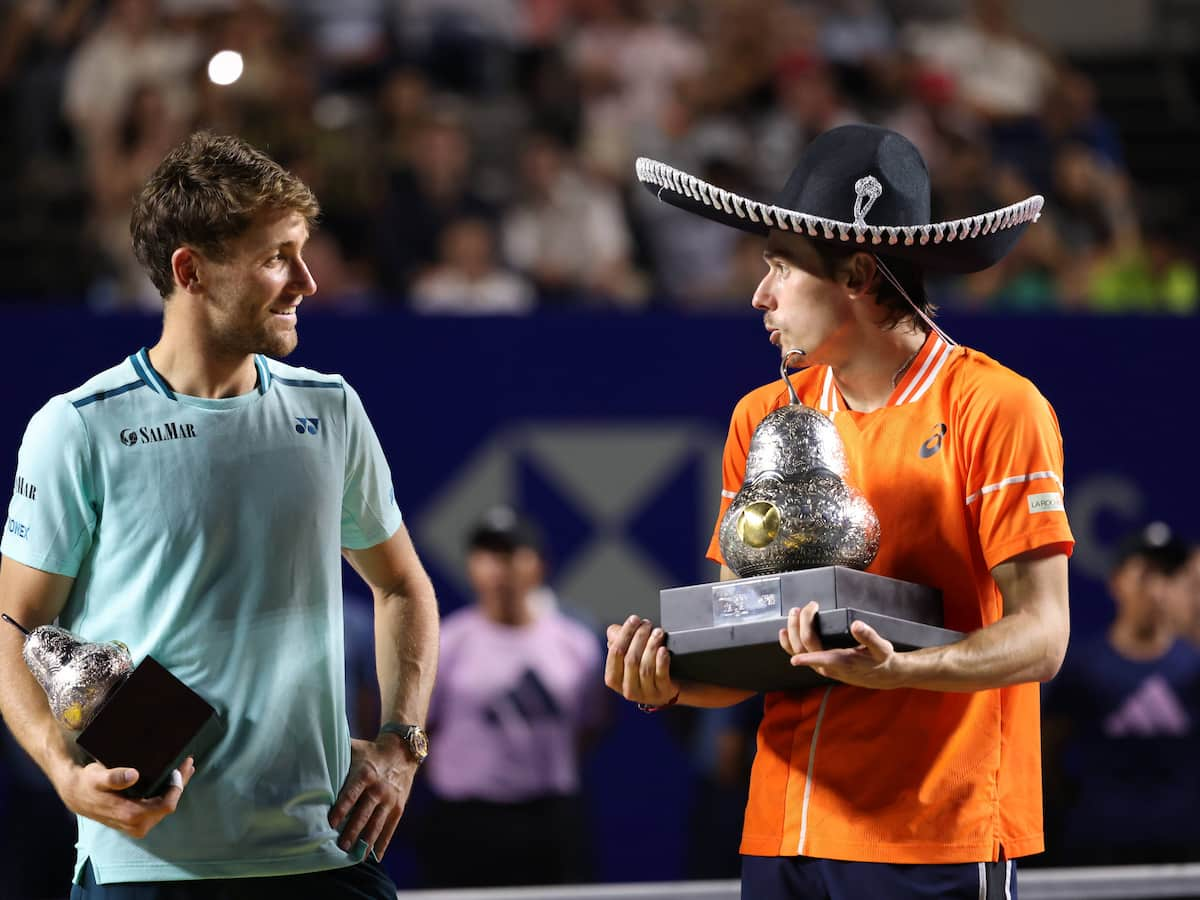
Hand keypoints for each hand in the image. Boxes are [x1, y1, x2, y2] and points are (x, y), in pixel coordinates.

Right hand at [54, 756, 194, 838]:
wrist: (75, 794)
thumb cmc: (87, 784)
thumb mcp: (97, 778)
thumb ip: (114, 778)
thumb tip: (133, 776)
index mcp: (131, 816)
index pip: (166, 804)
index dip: (178, 786)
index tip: (183, 765)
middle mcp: (137, 824)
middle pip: (169, 804)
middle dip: (180, 783)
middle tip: (187, 761)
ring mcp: (137, 824)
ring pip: (165, 805)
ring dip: (175, 787)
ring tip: (183, 767)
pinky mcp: (136, 820)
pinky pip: (158, 806)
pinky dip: (167, 791)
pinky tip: (171, 778)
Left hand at [329, 736, 415, 859]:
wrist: (402, 751)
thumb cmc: (370, 751)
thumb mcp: (355, 748)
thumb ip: (337, 753)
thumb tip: (311, 752)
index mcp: (365, 774)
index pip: (351, 795)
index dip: (340, 810)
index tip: (329, 824)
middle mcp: (379, 788)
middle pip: (364, 813)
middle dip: (352, 831)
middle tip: (341, 847)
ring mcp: (390, 799)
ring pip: (377, 824)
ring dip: (366, 841)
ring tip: (356, 856)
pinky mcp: (399, 807)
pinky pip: (390, 828)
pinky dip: (383, 842)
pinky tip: (375, 856)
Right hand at [604, 615, 678, 705]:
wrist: (668, 686)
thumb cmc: (644, 667)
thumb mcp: (628, 654)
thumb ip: (618, 640)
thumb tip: (613, 630)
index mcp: (613, 679)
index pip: (615, 653)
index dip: (625, 633)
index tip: (634, 619)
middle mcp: (627, 689)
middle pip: (630, 659)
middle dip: (639, 637)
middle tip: (647, 624)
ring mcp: (645, 694)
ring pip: (645, 668)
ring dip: (651, 646)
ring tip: (658, 632)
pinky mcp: (662, 693)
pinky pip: (661, 676)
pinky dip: (662, 661)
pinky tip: (663, 649)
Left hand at [780, 602, 906, 689]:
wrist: (882, 674)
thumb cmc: (880, 660)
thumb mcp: (881, 648)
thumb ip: (869, 636)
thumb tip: (856, 625)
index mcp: (842, 662)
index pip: (819, 657)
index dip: (806, 657)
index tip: (795, 654)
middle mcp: (828, 666)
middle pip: (805, 646)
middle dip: (800, 625)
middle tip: (806, 607)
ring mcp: (821, 666)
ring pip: (798, 651)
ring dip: (792, 632)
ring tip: (793, 614)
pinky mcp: (819, 664)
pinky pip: (799, 654)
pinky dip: (788, 643)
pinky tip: (784, 633)